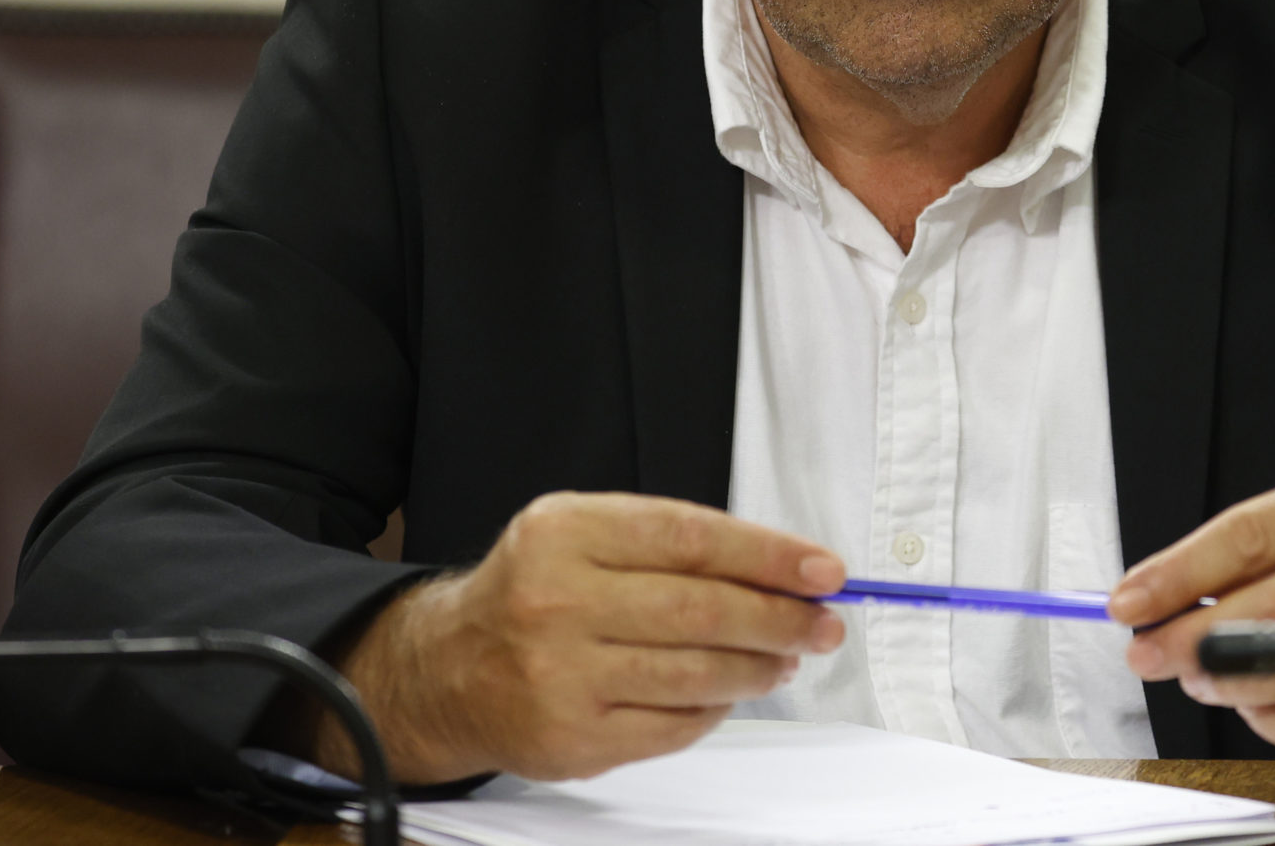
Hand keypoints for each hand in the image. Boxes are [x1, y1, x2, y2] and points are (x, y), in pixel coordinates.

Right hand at [310, 492, 845, 782]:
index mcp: (565, 533)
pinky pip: (672, 726)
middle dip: (780, 617)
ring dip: (758, 667)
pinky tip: (728, 693)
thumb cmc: (536, 592)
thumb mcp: (585, 534)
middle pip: (701, 609)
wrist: (451, 668)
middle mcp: (556, 602)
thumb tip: (781, 569)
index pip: (691, 538)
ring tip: (785, 657)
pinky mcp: (570, 740)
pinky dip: (714, 709)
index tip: (823, 570)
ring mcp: (560, 677)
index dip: (769, 555)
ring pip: (695, 674)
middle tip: (823, 623)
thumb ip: (671, 541)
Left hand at [1109, 469, 1274, 754]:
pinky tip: (1260, 710)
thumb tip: (1160, 601)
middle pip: (1265, 608)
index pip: (1248, 535)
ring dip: (1228, 688)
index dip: (1178, 573)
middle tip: (1151, 654)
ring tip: (1204, 682)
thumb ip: (1255, 559)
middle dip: (1190, 640)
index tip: (1130, 602)